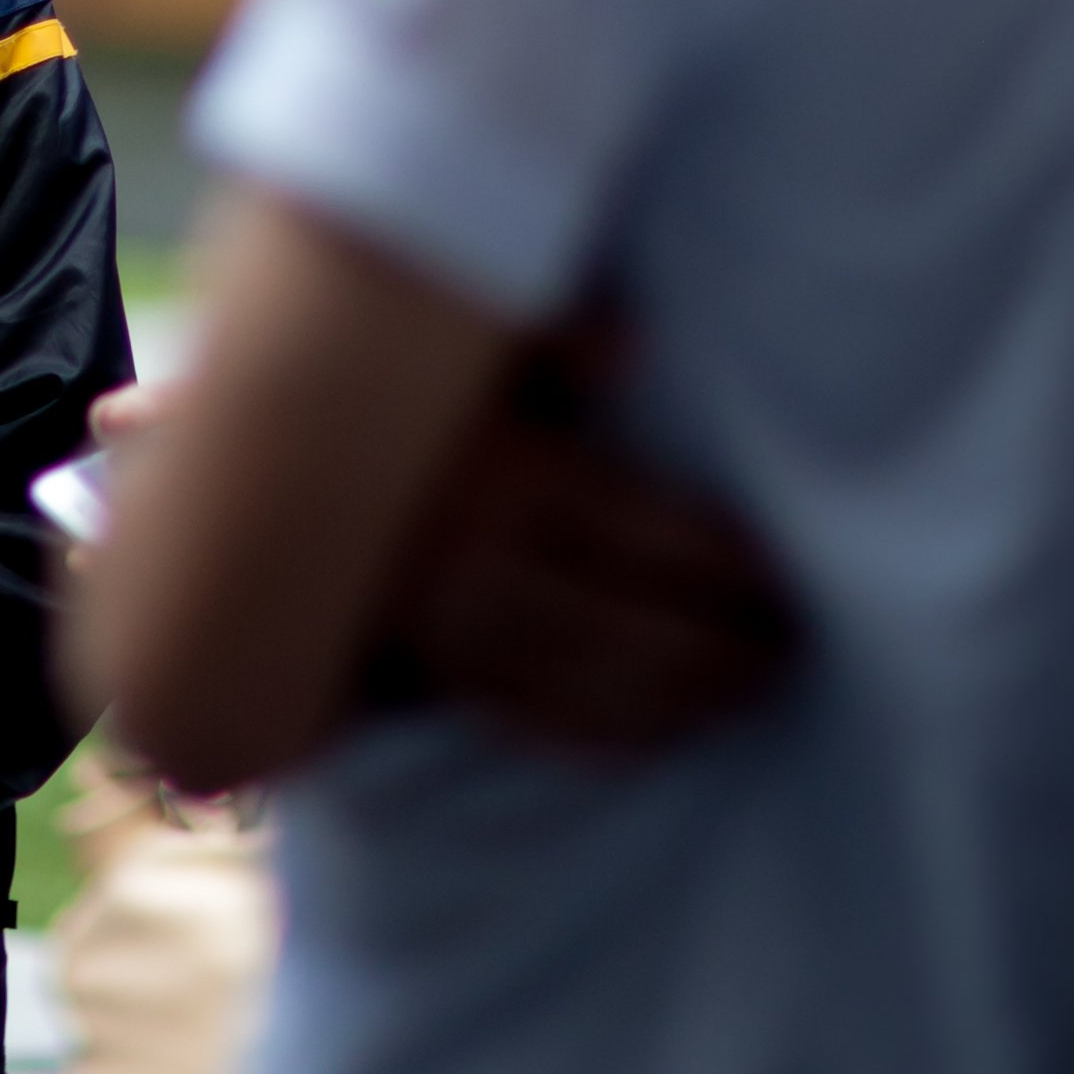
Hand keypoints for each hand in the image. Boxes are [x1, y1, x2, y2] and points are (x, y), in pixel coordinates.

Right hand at [388, 313, 798, 757]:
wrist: (279, 494)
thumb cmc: (406, 406)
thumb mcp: (471, 350)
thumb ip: (555, 339)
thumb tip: (632, 350)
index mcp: (504, 480)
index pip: (645, 540)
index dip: (728, 569)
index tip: (785, 578)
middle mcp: (481, 569)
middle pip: (634, 630)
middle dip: (727, 649)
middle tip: (794, 648)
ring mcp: (458, 636)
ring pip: (598, 689)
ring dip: (689, 701)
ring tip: (757, 689)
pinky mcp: (440, 679)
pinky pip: (546, 725)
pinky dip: (621, 735)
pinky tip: (677, 727)